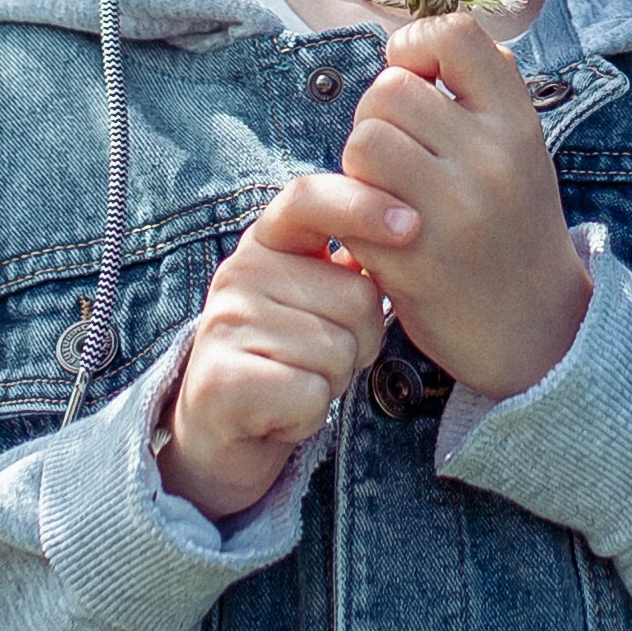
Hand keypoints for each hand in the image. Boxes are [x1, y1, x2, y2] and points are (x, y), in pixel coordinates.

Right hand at [160, 173, 395, 522]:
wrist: (221, 431)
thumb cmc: (288, 356)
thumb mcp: (319, 297)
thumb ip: (354, 261)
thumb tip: (409, 223)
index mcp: (268, 242)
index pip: (309, 199)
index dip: (362, 205)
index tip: (411, 223)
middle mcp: (239, 272)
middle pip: (355, 298)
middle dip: (360, 341)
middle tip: (319, 357)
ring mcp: (225, 324)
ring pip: (337, 352)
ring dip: (334, 381)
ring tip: (298, 381)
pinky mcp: (220, 381)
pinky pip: (310, 395)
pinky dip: (310, 415)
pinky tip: (283, 412)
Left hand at [338, 13, 591, 398]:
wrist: (536, 331)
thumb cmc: (512, 231)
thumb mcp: (521, 154)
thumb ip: (481, 97)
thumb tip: (414, 40)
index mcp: (518, 125)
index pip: (457, 35)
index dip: (417, 45)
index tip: (414, 75)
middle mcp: (491, 160)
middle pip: (391, 90)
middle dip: (377, 117)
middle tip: (395, 156)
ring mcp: (455, 210)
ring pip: (365, 142)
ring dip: (360, 167)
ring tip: (386, 194)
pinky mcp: (415, 259)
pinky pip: (352, 205)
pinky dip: (353, 217)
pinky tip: (379, 235)